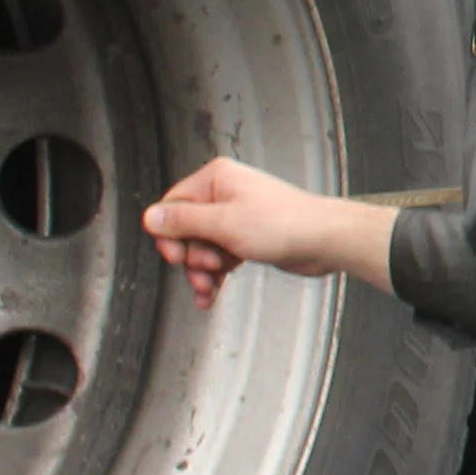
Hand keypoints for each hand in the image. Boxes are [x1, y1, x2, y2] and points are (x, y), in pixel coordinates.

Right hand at [140, 158, 397, 308]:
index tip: (176, 257)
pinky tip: (210, 294)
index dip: (170, 236)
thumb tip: (150, 217)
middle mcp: (225, 194)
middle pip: (186, 231)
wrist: (325, 241)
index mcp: (216, 180)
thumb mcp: (224, 224)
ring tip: (210, 287)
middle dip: (191, 257)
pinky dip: (215, 275)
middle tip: (205, 270)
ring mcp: (236, 216)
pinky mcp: (247, 237)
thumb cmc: (285, 224)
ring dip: (202, 271)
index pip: (173, 206)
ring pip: (202, 248)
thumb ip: (184, 222)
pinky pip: (220, 256)